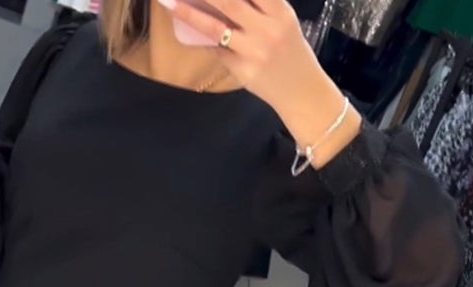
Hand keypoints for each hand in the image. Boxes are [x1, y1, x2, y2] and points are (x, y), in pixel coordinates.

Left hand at [158, 0, 360, 165]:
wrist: (302, 91)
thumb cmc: (290, 50)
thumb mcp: (283, 20)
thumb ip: (260, 5)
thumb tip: (222, 0)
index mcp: (280, 11)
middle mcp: (268, 29)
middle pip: (229, 2)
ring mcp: (254, 52)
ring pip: (215, 28)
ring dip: (189, 14)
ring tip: (170, 3)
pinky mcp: (243, 71)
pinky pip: (218, 51)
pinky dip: (205, 39)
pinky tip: (192, 31)